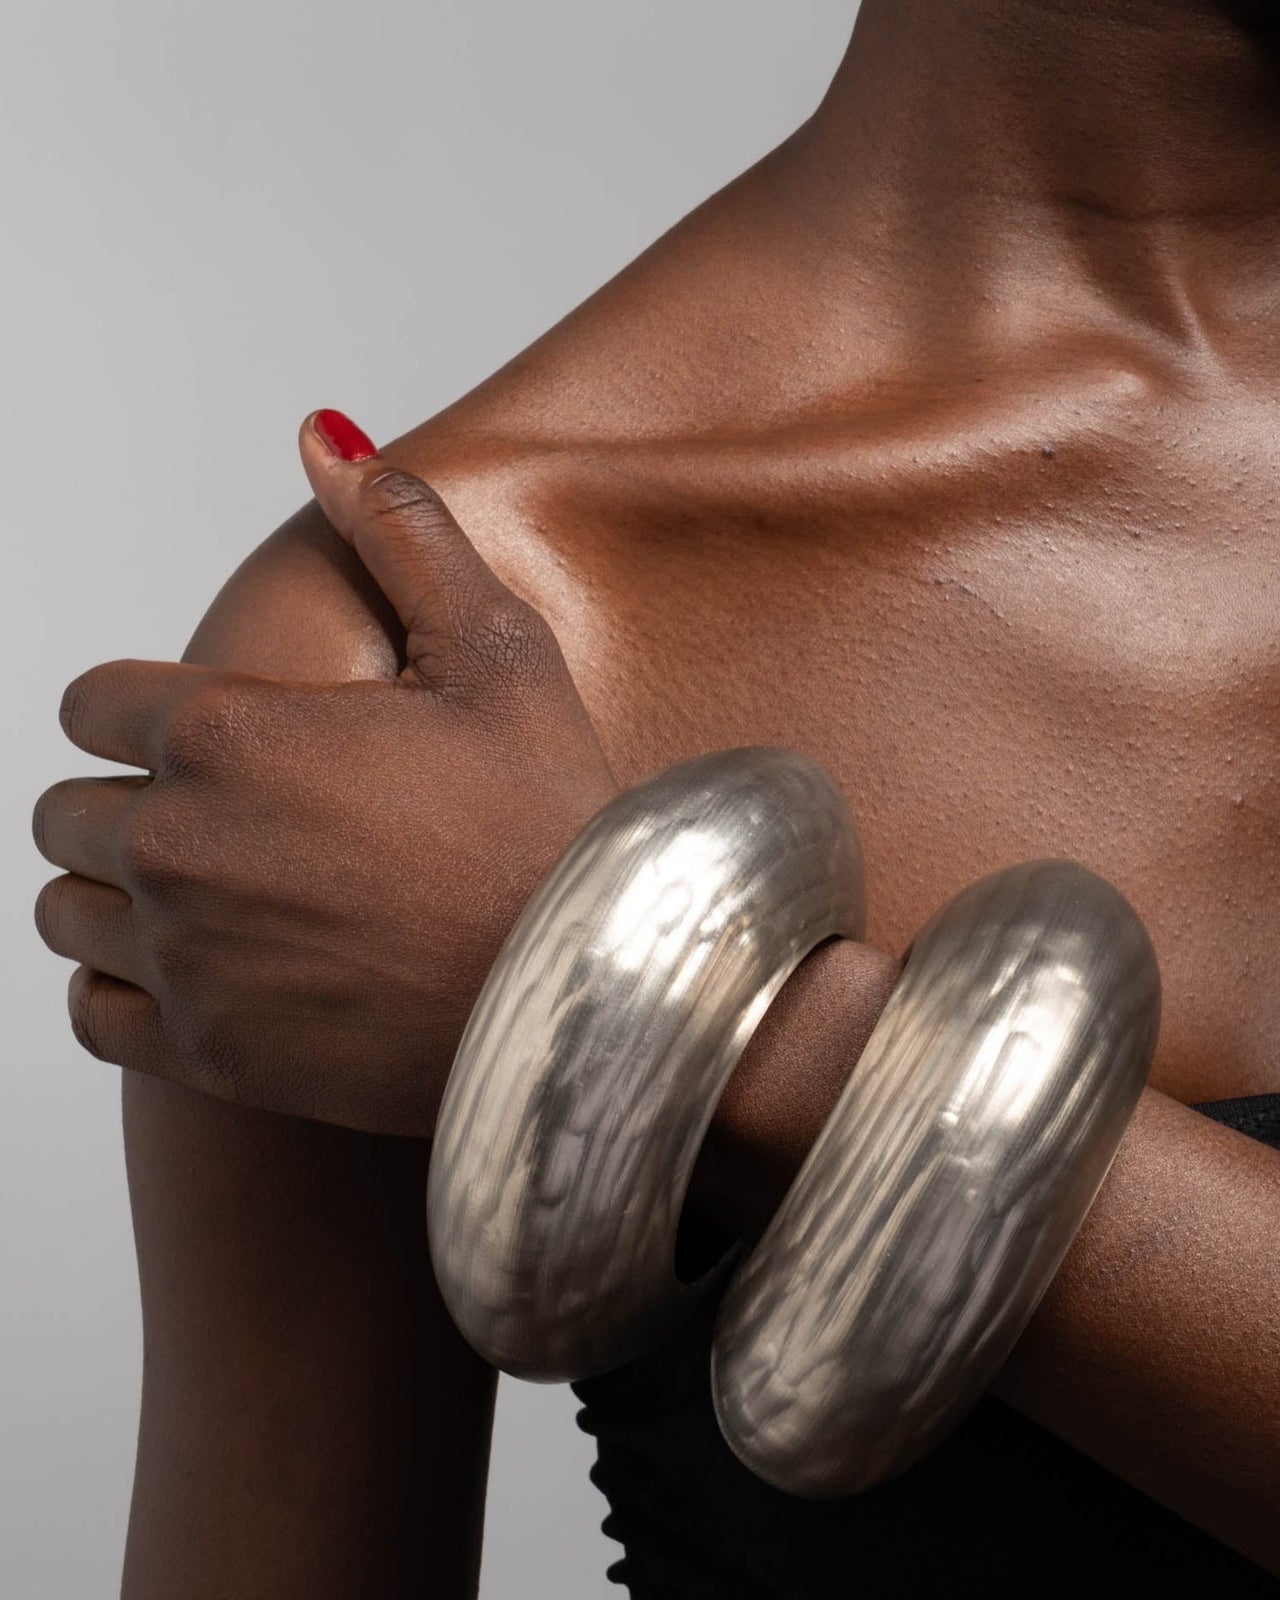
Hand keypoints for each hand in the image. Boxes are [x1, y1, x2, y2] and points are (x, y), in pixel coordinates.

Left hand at [32, 410, 620, 1134]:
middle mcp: (179, 842)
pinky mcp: (208, 1054)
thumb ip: (399, 531)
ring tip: (204, 892)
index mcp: (228, 730)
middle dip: (125, 798)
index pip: (89, 703)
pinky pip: (92, 1013)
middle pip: (63, 810)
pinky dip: (121, 988)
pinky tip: (194, 970)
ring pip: (65, 910)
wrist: (594, 992)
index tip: (197, 730)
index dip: (136, 709)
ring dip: (114, 893)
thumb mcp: (496, 650)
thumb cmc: (554, 819)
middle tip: (217, 813)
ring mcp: (186, 957)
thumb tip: (323, 436)